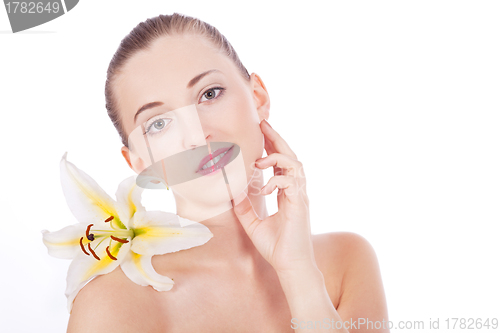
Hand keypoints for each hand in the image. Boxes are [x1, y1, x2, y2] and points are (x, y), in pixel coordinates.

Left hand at [232, 119, 315, 275]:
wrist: (290, 266)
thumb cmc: (276, 247)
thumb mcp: (253, 225)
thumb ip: (245, 208)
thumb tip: (233, 193)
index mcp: (286, 193)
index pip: (281, 163)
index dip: (272, 146)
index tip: (261, 131)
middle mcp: (295, 191)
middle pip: (290, 157)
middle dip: (277, 139)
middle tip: (263, 123)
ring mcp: (300, 197)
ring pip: (295, 165)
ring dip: (277, 157)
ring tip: (260, 159)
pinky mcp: (300, 205)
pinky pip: (291, 184)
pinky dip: (277, 180)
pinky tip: (265, 188)